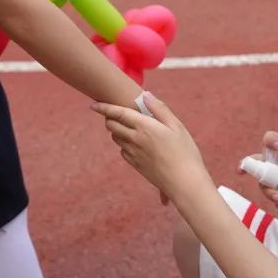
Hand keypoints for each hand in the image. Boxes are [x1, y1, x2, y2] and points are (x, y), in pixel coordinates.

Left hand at [92, 92, 210, 201]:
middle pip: (111, 126)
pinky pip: (122, 150)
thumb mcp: (176, 126)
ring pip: (116, 138)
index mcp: (144, 126)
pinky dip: (124, 143)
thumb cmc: (184, 151)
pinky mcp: (135, 165)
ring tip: (128, 126)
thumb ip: (159, 109)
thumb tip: (145, 95)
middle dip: (109, 117)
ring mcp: (133, 153)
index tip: (93, 104)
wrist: (183, 182)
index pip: (118, 113)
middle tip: (116, 113)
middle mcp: (134, 139)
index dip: (104, 108)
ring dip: (117, 130)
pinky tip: (136, 143)